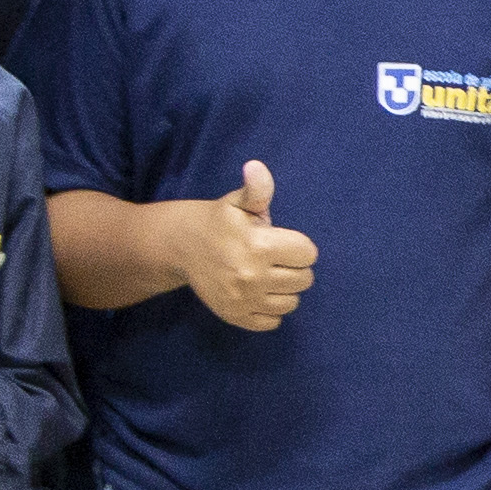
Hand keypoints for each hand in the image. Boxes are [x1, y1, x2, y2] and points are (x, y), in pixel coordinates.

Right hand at [187, 162, 319, 328]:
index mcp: (259, 245)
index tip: (283, 242)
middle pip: (304, 280)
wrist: (182, 246)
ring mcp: (244, 299)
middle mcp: (253, 276)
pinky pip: (272, 322)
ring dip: (285, 290)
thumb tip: (256, 167)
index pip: (308, 254)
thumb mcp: (238, 202)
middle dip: (295, 267)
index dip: (299, 247)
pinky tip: (259, 294)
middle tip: (276, 259)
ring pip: (291, 302)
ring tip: (269, 276)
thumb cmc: (219, 221)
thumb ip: (257, 189)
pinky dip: (271, 310)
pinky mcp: (235, 316)